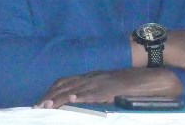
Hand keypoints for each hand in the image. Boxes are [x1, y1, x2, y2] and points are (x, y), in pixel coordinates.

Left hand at [34, 68, 181, 108]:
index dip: (52, 91)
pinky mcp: (107, 90)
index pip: (66, 81)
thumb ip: (95, 91)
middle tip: (36, 107)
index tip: (40, 101)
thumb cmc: (129, 86)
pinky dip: (78, 97)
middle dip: (49, 96)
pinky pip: (90, 93)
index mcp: (92, 76)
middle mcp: (93, 77)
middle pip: (65, 85)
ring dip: (57, 99)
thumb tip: (80, 101)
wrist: (148, 80)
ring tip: (44, 107)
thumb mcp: (108, 86)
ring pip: (74, 89)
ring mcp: (100, 83)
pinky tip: (69, 101)